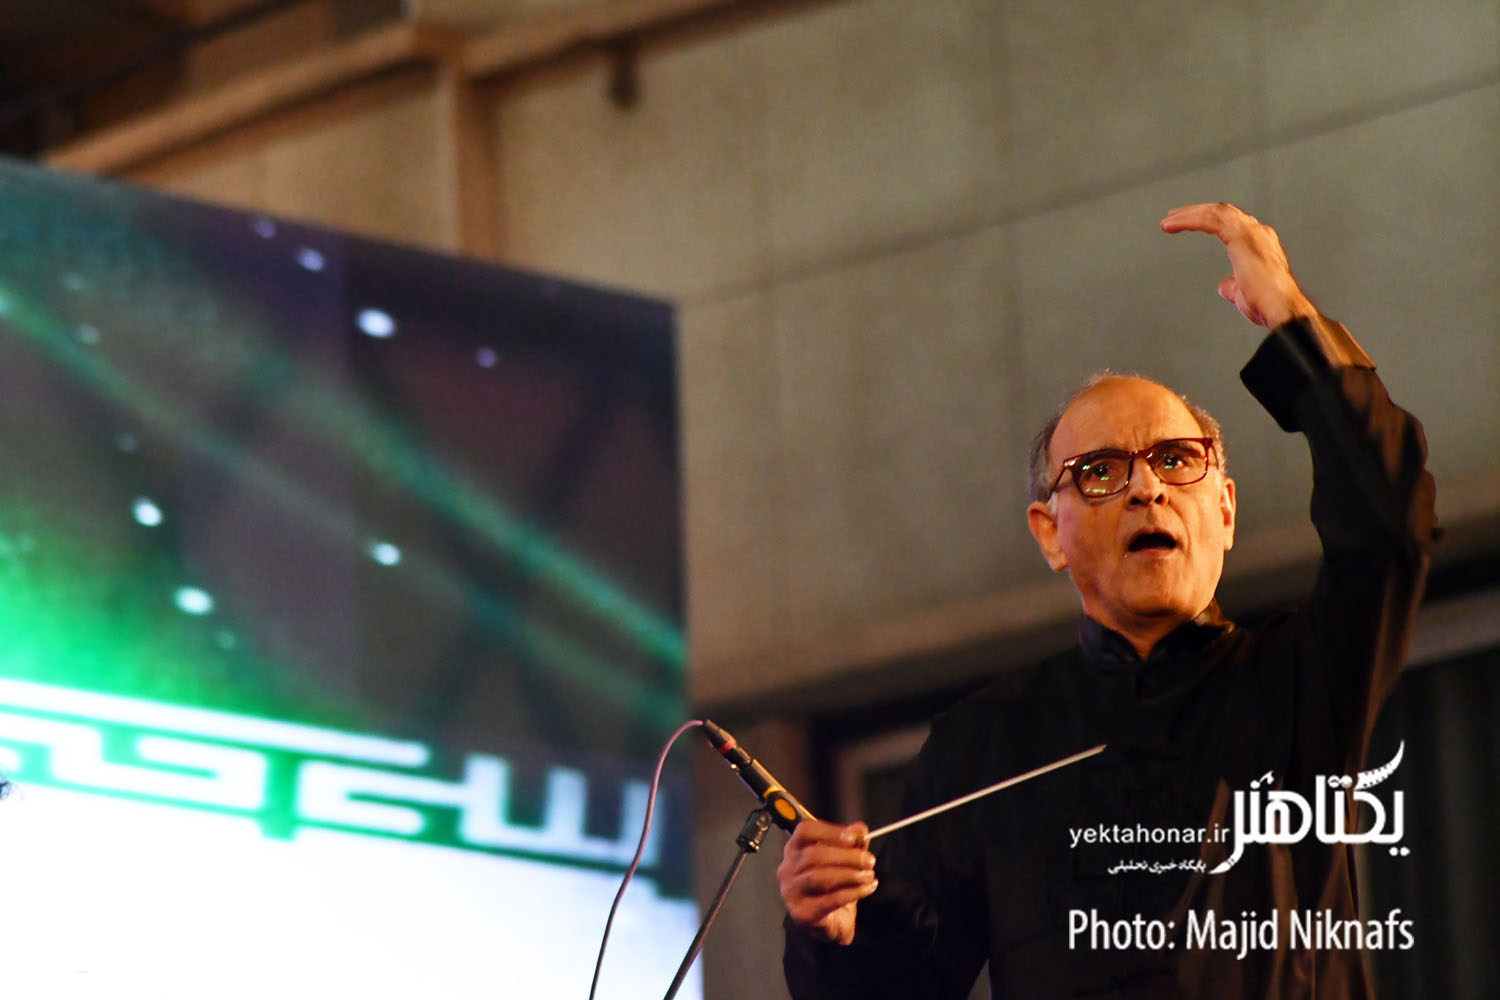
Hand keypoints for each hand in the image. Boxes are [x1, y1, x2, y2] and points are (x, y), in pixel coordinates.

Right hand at [777, 820, 877, 944]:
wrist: (832, 923)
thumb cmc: (834, 887)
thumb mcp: (844, 860)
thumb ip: (851, 842)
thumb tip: (860, 829)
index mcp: (794, 850)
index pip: (804, 831)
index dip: (829, 832)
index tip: (853, 837)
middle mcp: (787, 869)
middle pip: (813, 855)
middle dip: (846, 856)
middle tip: (869, 860)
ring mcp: (791, 893)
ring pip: (819, 877)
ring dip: (850, 874)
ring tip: (869, 875)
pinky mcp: (802, 914)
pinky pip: (829, 899)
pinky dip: (853, 892)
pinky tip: (868, 888)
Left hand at [1161, 203, 1316, 328]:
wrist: (1280, 307)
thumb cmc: (1266, 303)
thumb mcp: (1243, 293)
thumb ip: (1232, 285)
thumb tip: (1224, 286)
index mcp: (1259, 242)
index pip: (1231, 223)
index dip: (1208, 220)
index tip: (1187, 223)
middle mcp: (1257, 232)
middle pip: (1222, 212)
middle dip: (1196, 212)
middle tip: (1173, 217)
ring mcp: (1250, 232)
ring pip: (1215, 212)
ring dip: (1189, 214)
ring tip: (1168, 221)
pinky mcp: (1240, 235)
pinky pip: (1210, 219)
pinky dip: (1189, 219)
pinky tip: (1173, 225)